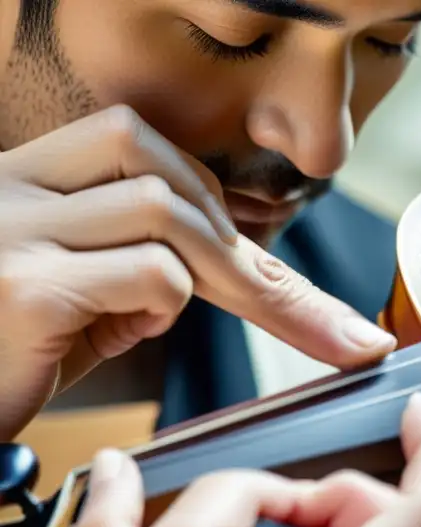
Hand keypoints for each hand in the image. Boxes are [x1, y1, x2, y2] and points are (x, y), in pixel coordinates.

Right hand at [0, 104, 395, 439]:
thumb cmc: (11, 360)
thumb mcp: (77, 295)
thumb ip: (134, 258)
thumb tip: (230, 254)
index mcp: (18, 178)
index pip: (126, 138)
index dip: (201, 188)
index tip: (246, 241)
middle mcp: (4, 188)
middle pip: (148, 156)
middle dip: (221, 229)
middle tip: (259, 292)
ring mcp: (11, 233)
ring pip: (159, 208)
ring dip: (193, 267)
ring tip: (154, 315)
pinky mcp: (28, 291)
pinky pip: (152, 274)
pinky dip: (169, 305)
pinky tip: (130, 331)